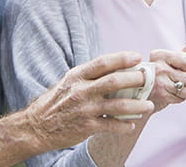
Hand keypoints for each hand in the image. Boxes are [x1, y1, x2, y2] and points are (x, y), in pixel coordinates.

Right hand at [18, 51, 155, 149]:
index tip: (138, 57)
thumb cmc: (58, 102)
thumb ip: (91, 76)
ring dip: (137, 105)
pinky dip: (124, 125)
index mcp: (77, 76)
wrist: (36, 127)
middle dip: (135, 79)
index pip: (102, 63)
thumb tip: (119, 67)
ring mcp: (84, 109)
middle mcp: (81, 91)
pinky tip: (132, 124)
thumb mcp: (70, 83)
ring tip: (150, 105)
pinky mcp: (86, 127)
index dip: (122, 58)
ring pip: (117, 105)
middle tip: (148, 79)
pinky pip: (110, 125)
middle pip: (113, 81)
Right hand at [149, 42, 185, 111]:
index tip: (185, 70)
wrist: (138, 95)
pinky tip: (172, 96)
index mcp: (159, 55)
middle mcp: (158, 67)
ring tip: (181, 91)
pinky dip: (180, 99)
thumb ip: (180, 54)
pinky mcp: (161, 95)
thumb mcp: (165, 62)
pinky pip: (180, 98)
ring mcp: (159, 81)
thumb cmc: (154, 77)